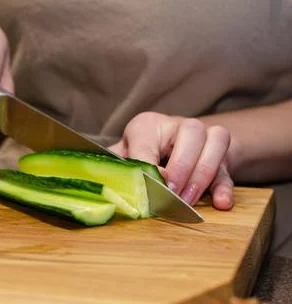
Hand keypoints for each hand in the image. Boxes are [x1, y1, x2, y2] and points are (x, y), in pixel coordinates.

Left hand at [109, 112, 232, 209]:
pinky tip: (221, 203)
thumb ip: (116, 165)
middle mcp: (178, 124)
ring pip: (214, 143)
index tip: (150, 185)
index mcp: (147, 124)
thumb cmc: (142, 153)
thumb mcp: (124, 155)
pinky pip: (228, 167)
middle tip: (171, 194)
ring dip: (202, 176)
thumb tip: (101, 182)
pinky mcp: (222, 156)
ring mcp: (204, 137)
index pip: (147, 141)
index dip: (149, 164)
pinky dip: (224, 186)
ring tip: (187, 200)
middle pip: (191, 133)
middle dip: (181, 168)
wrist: (173, 145)